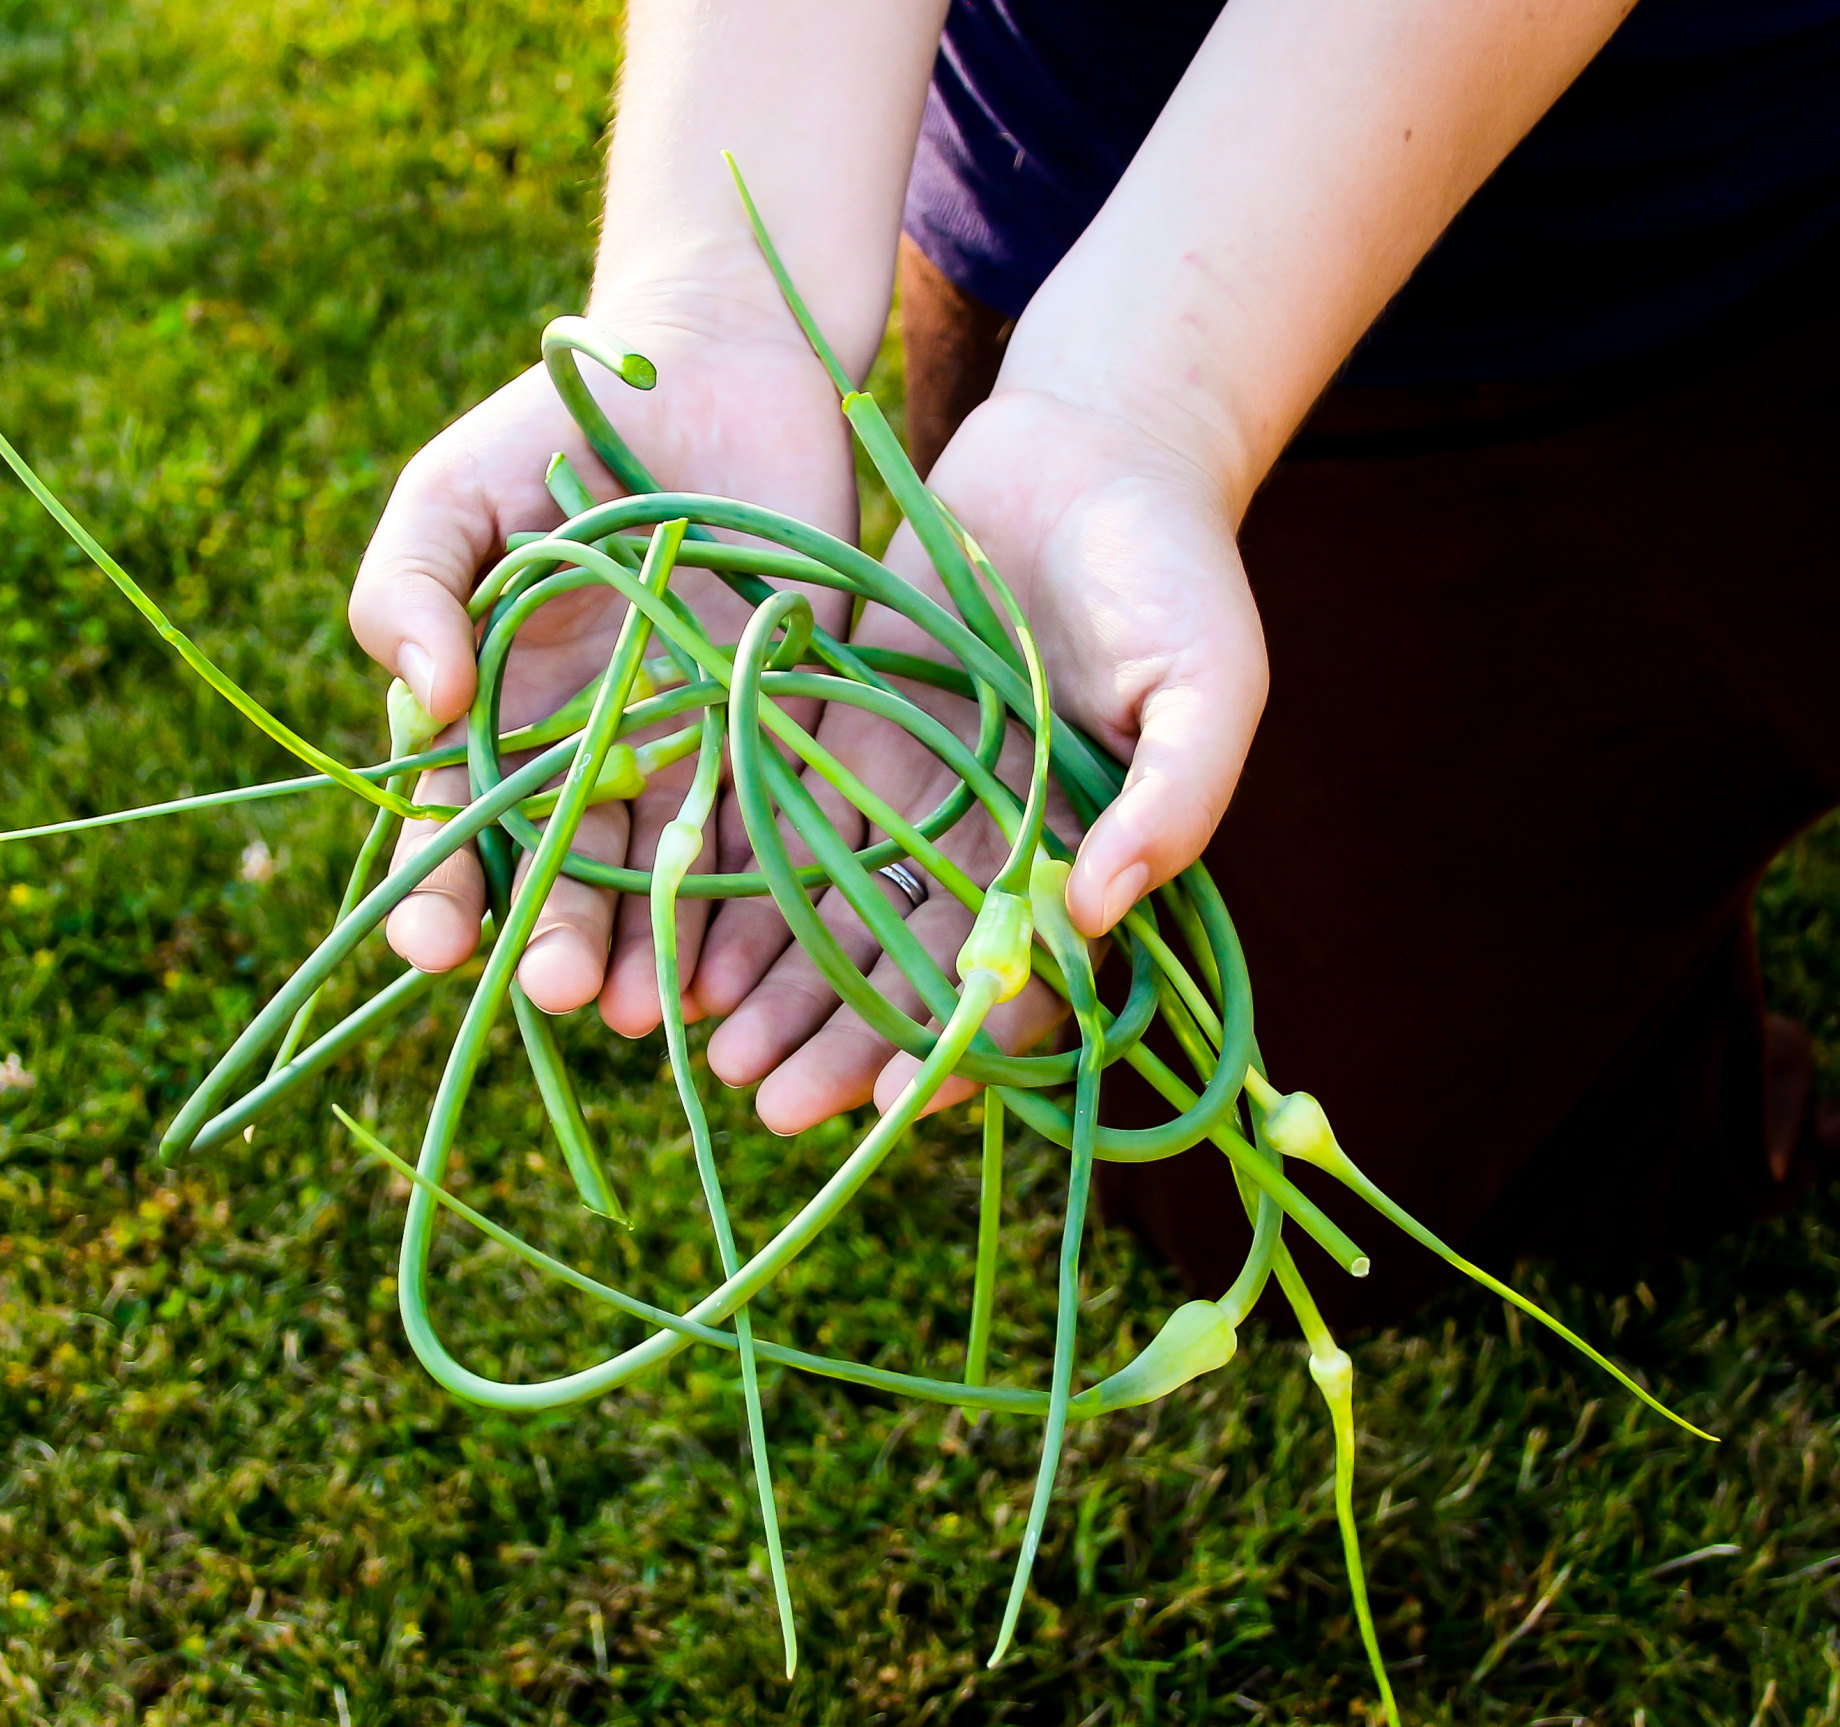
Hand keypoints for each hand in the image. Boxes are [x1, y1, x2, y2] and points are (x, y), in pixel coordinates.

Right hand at [348, 306, 857, 1030]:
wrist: (710, 368)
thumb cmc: (553, 430)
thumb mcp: (455, 493)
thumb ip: (409, 585)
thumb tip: (424, 695)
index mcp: (493, 718)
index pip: (457, 830)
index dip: (442, 892)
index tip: (433, 943)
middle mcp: (586, 760)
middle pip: (563, 875)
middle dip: (555, 940)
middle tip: (560, 991)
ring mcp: (684, 755)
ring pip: (662, 880)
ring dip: (649, 950)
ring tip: (638, 1005)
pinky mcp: (776, 733)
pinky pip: (761, 830)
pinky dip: (747, 898)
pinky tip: (735, 957)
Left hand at [698, 385, 1267, 1130]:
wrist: (1085, 453)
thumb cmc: (1172, 566)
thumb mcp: (1209, 676)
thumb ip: (1176, 794)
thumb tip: (1104, 910)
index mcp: (1082, 857)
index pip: (1019, 981)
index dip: (960, 1041)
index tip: (899, 1093)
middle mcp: (986, 849)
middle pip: (906, 970)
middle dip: (839, 1042)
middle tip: (771, 1106)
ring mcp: (908, 797)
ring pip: (832, 919)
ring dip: (777, 992)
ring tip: (715, 1053)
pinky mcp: (841, 737)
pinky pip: (780, 832)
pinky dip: (737, 896)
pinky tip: (686, 950)